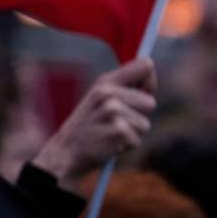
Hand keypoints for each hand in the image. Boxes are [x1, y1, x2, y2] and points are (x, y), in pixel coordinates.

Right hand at [29, 58, 156, 191]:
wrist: (65, 151)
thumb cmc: (89, 125)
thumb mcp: (100, 98)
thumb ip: (125, 85)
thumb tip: (150, 70)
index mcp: (105, 81)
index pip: (145, 66)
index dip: (149, 82)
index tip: (140, 94)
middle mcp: (108, 92)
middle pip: (150, 103)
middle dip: (138, 116)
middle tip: (115, 123)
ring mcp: (112, 111)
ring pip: (145, 124)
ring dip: (131, 134)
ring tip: (110, 133)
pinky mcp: (118, 130)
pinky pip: (137, 140)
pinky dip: (126, 146)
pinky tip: (109, 144)